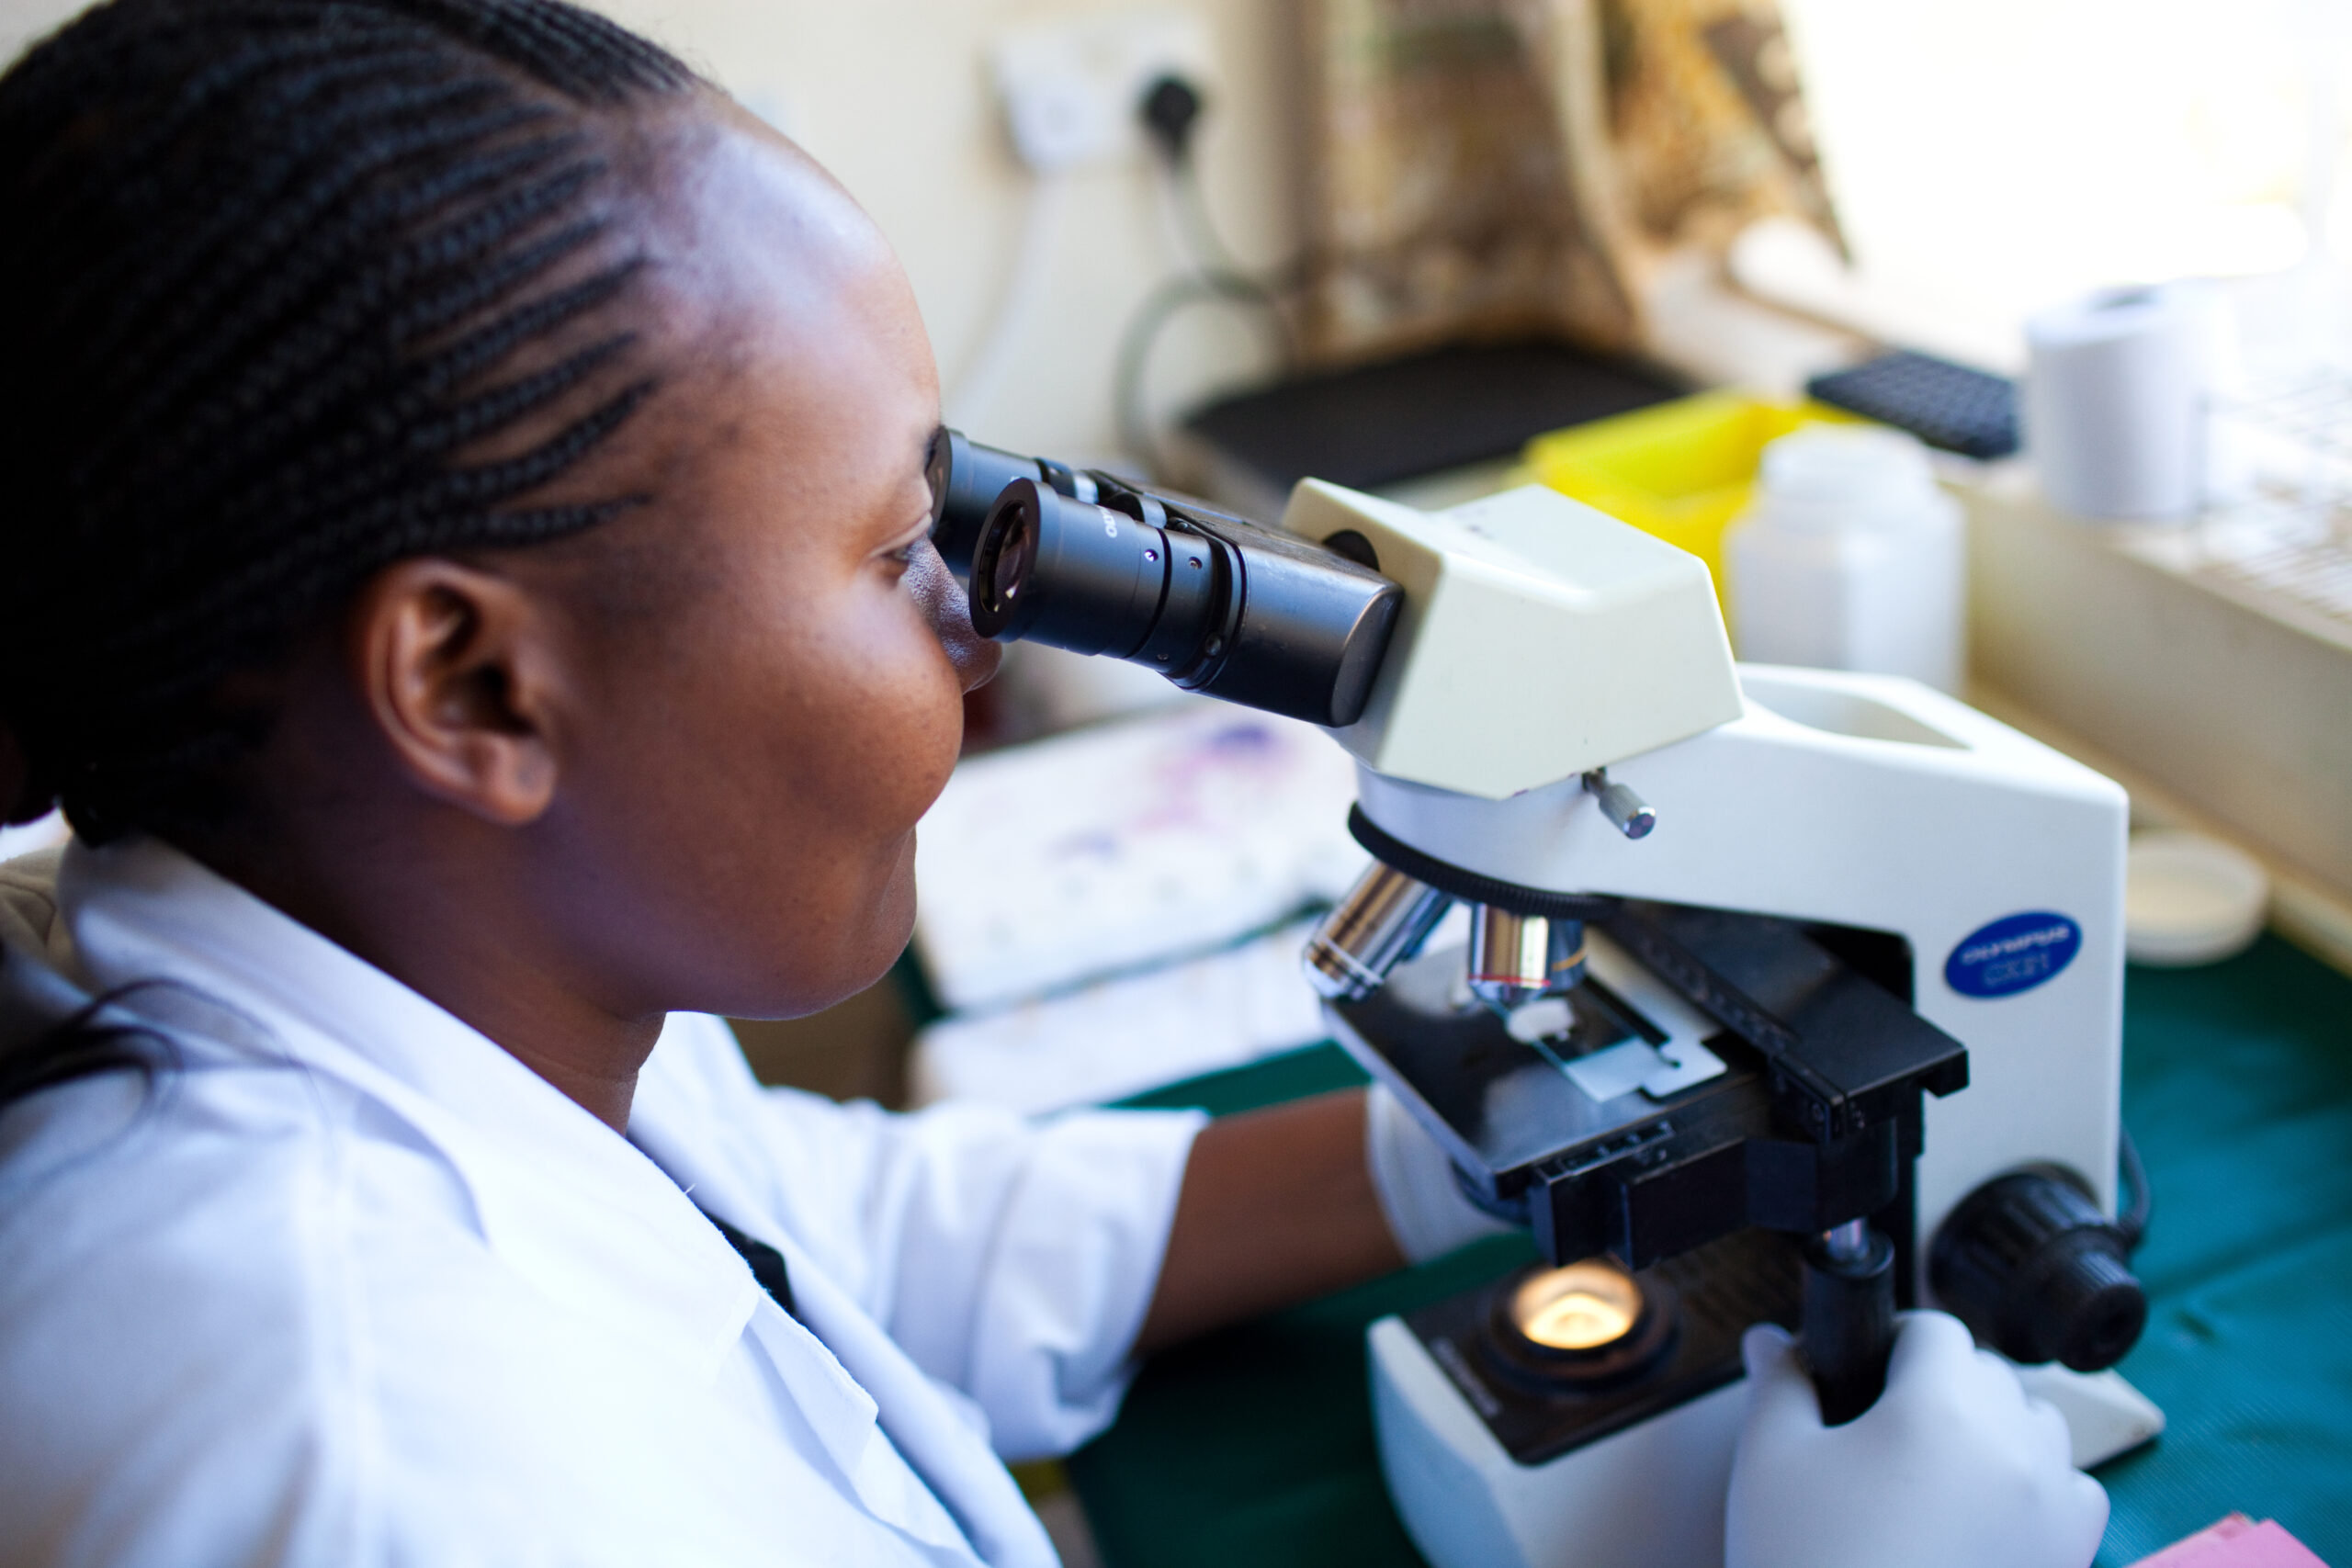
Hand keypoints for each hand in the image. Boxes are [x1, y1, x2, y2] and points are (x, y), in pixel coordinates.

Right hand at [1726, 1310, 2107, 1567]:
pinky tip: (1983, 1513)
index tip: (1863, 1371)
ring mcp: (2051, 1507)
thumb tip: (1771, 1338)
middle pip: (1989, 1372)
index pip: (1935, 1328)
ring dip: (1995, 1427)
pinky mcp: (2068, 1559)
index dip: (1892, 1339)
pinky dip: (2037, 1486)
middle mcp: (2013, 1446)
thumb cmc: (1809, 1566)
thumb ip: (1778, 1385)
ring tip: (1934, 1470)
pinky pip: (2074, 1491)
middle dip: (1940, 1384)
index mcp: (1940, 1407)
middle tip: (1883, 1431)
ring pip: (2039, 1424)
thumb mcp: (1770, 1464)